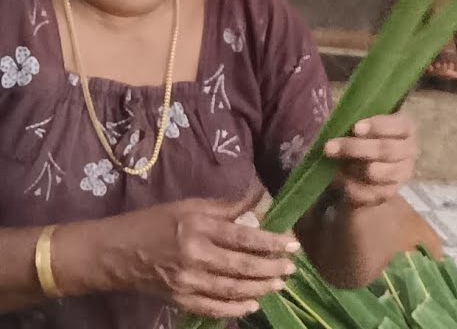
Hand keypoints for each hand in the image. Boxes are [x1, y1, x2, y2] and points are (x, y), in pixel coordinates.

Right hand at [102, 190, 299, 318]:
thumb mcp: (189, 206)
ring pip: (231, 289)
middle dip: (270, 268)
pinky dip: (233, 309)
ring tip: (279, 285)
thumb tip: (259, 198)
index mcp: (199, 228)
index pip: (244, 237)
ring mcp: (186, 281)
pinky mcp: (178, 299)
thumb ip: (226, 207)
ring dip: (259, 288)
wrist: (112, 252)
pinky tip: (251, 306)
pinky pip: (211, 308)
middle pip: (242, 265)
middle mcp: (195, 255)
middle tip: (291, 268)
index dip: (271, 242)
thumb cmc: (153, 222)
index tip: (293, 245)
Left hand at [324, 113, 417, 207]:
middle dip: (355, 148)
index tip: (355, 128)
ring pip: (375, 172)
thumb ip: (354, 121)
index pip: (398, 125)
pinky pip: (367, 192)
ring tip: (335, 164)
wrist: (364, 171)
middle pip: (385, 149)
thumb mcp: (361, 126)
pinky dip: (349, 185)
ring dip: (351, 168)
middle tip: (329, 147)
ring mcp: (402, 173)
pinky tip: (338, 178)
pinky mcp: (390, 193)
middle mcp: (410, 150)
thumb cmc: (363, 139)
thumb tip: (338, 117)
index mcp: (406, 128)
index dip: (378, 126)